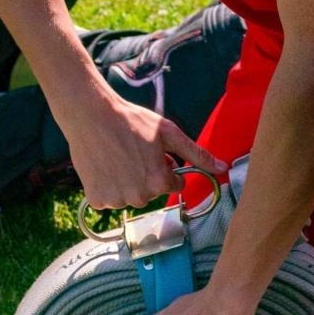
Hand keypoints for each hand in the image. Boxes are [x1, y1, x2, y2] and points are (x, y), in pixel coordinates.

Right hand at [69, 94, 225, 209]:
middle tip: (135, 152)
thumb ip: (196, 154)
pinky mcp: (97, 199)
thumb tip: (222, 168)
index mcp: (159, 181)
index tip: (153, 152)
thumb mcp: (168, 132)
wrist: (90, 115)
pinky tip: (105, 166)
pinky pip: (109, 200)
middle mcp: (138, 196)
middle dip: (147, 176)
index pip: (174, 184)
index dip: (166, 167)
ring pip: (130, 197)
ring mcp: (116, 199)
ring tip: (118, 157)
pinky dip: (108, 187)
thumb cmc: (130, 120)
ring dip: (127, 183)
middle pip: (152, 192)